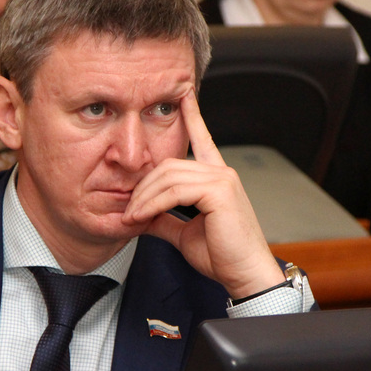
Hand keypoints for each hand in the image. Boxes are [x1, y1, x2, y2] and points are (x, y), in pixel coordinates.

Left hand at [122, 89, 283, 298]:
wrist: (244, 275)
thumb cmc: (222, 256)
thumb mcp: (184, 234)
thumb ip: (164, 219)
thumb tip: (140, 217)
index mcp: (216, 178)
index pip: (202, 139)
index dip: (192, 116)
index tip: (184, 95)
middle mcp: (221, 172)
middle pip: (168, 165)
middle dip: (142, 187)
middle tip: (126, 211)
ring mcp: (222, 179)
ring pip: (168, 176)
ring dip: (143, 198)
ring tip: (130, 217)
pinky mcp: (219, 191)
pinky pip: (174, 191)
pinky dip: (153, 204)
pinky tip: (141, 217)